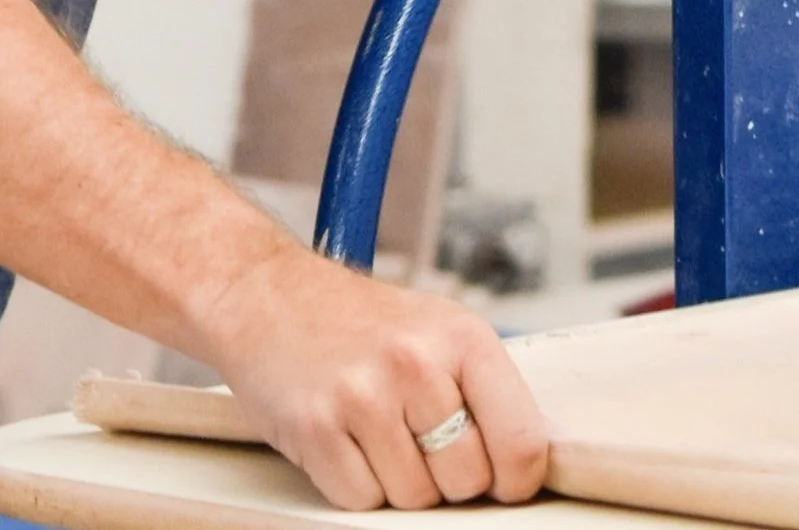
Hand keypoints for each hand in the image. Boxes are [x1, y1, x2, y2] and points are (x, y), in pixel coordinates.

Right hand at [198, 245, 548, 509]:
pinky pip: (359, 501)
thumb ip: (486, 390)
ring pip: (413, 498)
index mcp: (463, 338)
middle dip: (447, 478)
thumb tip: (531, 461)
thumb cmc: (358, 320)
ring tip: (375, 431)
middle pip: (467, 481)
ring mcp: (364, 396)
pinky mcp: (315, 429)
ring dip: (396, 481)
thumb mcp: (438, 330)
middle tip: (418, 442)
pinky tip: (343, 439)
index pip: (522, 442)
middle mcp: (417, 363)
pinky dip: (353, 485)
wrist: (267, 295)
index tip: (500, 479)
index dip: (515, 478)